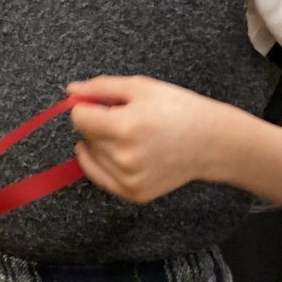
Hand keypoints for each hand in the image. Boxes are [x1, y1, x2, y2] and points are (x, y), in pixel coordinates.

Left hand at [67, 75, 217, 202]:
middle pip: (85, 136)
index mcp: (124, 127)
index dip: (87, 106)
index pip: (79, 117)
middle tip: (127, 119)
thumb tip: (70, 90)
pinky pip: (100, 177)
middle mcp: (123, 157)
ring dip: (101, 144)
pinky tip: (122, 152)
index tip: (103, 103)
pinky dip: (104, 164)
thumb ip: (101, 87)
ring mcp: (128, 179)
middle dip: (98, 124)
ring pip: (91, 156)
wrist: (211, 142)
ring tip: (131, 137)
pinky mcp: (134, 194)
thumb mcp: (141, 87)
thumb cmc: (178, 109)